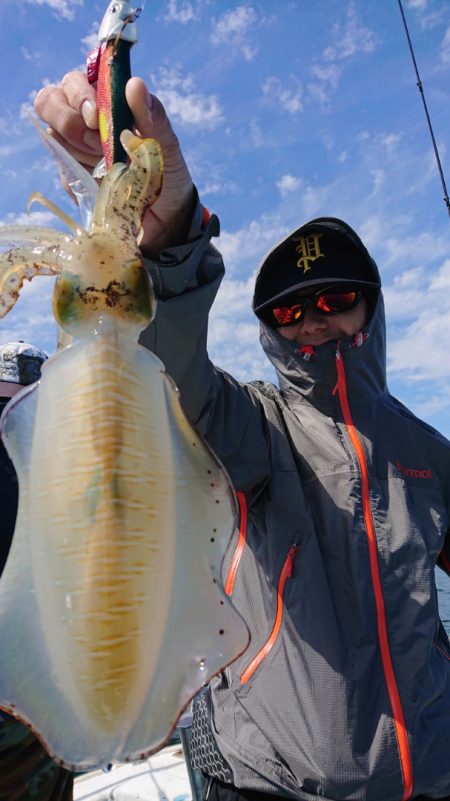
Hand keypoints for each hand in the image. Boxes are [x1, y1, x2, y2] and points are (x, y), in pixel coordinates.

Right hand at [34, 72, 194, 257]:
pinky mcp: (73, 178)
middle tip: (97, 144)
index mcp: (107, 101)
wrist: (167, 218)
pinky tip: (105, 184)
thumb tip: (135, 84)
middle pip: (49, 101)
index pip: (74, 82)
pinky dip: (83, 178)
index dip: (78, 94)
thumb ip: (151, 116)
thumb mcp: (166, 144)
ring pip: (54, 136)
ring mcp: (75, 148)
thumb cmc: (168, 173)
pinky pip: (64, 172)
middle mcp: (85, 120)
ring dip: (80, 151)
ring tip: (110, 166)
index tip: (96, 116)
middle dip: (69, 120)